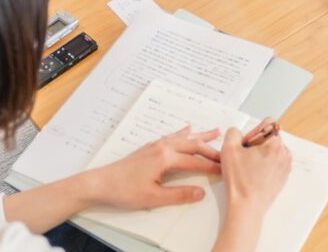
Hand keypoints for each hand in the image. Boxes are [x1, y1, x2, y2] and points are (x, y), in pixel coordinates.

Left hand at [84, 126, 221, 209]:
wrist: (101, 183)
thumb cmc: (124, 190)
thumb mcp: (153, 198)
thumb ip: (179, 195)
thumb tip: (200, 192)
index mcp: (165, 158)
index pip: (195, 161)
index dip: (211, 166)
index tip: (224, 169)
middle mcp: (162, 147)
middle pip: (192, 145)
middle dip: (210, 148)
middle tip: (226, 151)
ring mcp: (155, 145)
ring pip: (184, 138)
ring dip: (200, 136)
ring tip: (215, 131)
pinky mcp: (149, 148)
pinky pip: (172, 136)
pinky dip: (183, 133)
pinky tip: (187, 129)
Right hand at [219, 126, 291, 214]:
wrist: (246, 206)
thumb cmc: (240, 181)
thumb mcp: (229, 149)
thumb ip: (233, 132)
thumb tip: (237, 133)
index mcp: (276, 144)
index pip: (268, 123)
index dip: (253, 132)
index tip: (246, 144)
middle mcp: (285, 153)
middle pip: (270, 137)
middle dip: (256, 144)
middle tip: (245, 157)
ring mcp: (285, 166)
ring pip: (271, 150)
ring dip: (260, 155)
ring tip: (248, 167)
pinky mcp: (283, 177)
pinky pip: (274, 163)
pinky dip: (264, 165)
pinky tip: (253, 175)